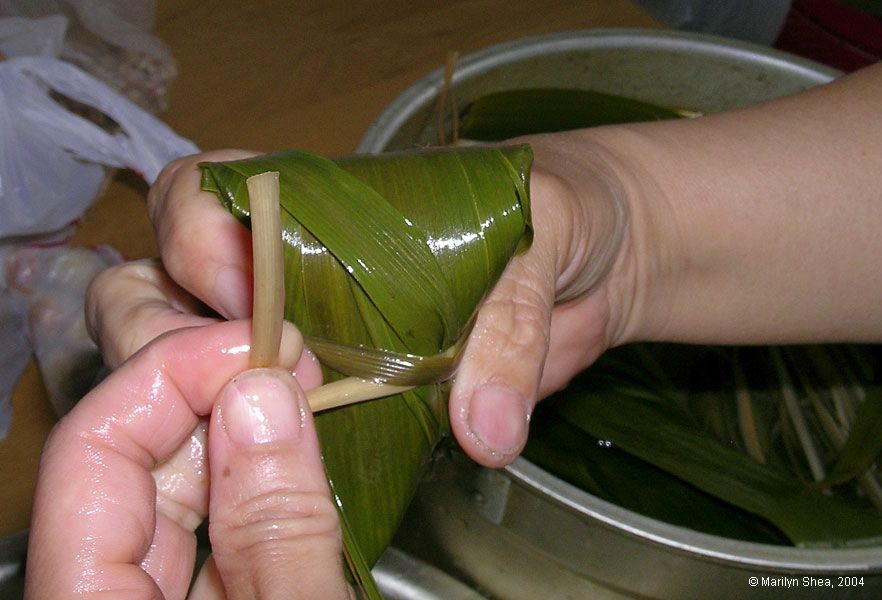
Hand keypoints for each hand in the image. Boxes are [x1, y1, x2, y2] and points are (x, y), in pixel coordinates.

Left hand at [26, 262, 352, 598]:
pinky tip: (299, 441)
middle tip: (289, 353)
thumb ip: (279, 530)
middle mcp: (103, 584)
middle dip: (206, 383)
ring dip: (239, 419)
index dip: (169, 372)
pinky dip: (257, 472)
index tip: (262, 344)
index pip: (91, 448)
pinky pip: (211, 519)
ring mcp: (148, 589)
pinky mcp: (197, 594)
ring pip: (172, 478)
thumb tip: (265, 393)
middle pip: (124, 449)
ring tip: (304, 384)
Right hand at [141, 139, 640, 467]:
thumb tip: (484, 429)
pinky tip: (316, 477)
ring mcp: (321, 338)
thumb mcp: (541, 231)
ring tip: (272, 440)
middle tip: (243, 382)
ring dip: (216, 403)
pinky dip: (289, 455)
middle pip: (171, 286)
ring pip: (213, 367)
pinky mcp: (358, 399)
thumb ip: (508, 323)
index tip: (253, 297)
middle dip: (174, 333)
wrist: (603, 259)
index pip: (205, 196)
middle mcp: (300, 267)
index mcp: (322, 200)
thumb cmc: (560, 208)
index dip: (199, 240)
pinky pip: (295, 429)